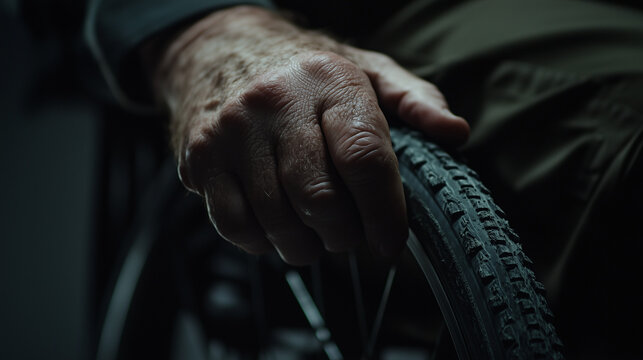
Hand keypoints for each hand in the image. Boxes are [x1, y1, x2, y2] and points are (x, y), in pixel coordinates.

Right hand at [149, 6, 468, 264]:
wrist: (218, 48)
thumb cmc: (303, 71)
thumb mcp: (364, 69)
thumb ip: (413, 100)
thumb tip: (455, 133)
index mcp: (329, 80)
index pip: (365, 158)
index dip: (385, 213)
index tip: (390, 242)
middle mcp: (276, 102)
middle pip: (320, 199)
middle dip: (343, 235)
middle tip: (348, 235)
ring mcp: (232, 131)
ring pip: (277, 220)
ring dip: (304, 246)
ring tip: (314, 237)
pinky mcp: (201, 157)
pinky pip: (235, 225)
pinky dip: (262, 242)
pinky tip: (275, 229)